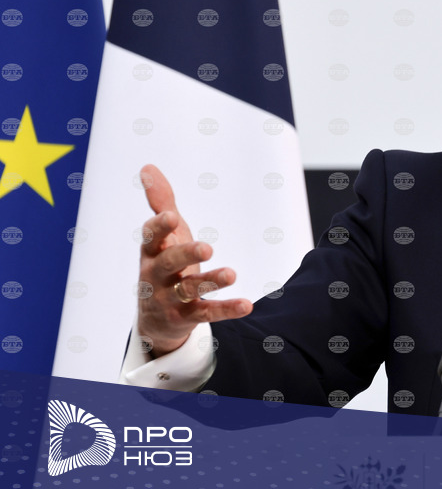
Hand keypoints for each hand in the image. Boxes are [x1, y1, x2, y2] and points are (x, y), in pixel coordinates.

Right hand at [137, 164, 250, 357]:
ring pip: (189, 289)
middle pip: (168, 264)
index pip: (151, 238)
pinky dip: (226, 309)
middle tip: (207, 247)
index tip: (171, 216)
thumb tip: (148, 167)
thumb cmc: (164, 266)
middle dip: (186, 254)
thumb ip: (161, 204)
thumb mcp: (164, 236)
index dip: (159, 228)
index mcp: (152, 253)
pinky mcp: (187, 317)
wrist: (155, 320)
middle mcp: (157, 276)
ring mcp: (170, 298)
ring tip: (232, 274)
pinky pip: (207, 313)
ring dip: (210, 282)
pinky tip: (246, 305)